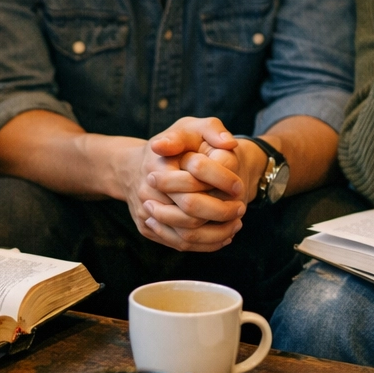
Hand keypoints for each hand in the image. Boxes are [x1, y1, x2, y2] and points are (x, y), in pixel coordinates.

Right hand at [125, 117, 245, 251]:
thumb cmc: (169, 147)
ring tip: (236, 224)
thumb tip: (229, 143)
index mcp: (158, 166)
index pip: (193, 181)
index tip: (239, 186)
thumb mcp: (189, 128)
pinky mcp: (146, 228)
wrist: (132, 168)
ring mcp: (145, 212)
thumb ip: (211, 129)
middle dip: (221, 212)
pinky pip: (178, 243)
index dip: (221, 184)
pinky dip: (204, 244)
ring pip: (185, 234)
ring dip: (216, 233)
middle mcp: (147, 192)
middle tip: (241, 208)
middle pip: (189, 211)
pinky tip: (224, 236)